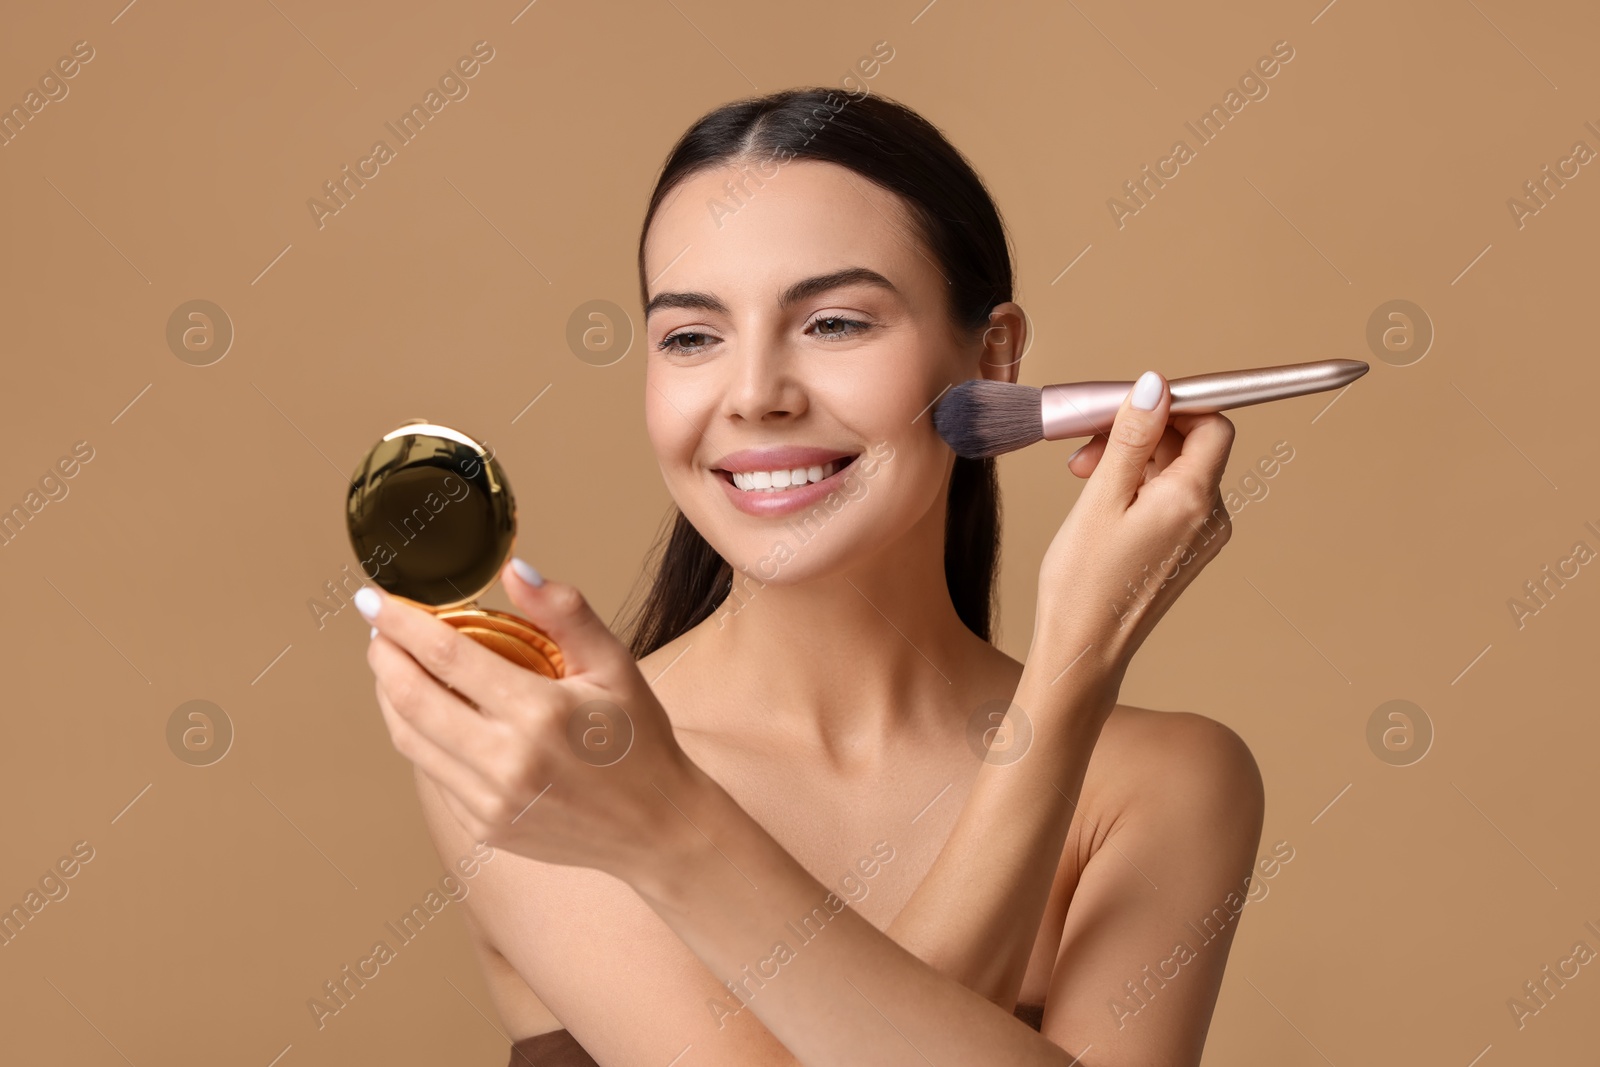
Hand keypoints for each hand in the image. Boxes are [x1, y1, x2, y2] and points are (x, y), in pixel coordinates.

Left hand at [358, 562, 695, 878]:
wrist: (656, 826)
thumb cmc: (638, 739)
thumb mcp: (615, 665)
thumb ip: (564, 612)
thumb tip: (513, 569)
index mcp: (540, 712)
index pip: (447, 655)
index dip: (401, 623)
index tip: (373, 600)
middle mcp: (508, 761)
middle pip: (412, 698)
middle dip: (382, 657)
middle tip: (377, 629)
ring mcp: (492, 801)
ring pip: (411, 739)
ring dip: (391, 696)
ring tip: (393, 666)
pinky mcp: (485, 827)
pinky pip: (434, 772)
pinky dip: (421, 736)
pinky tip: (431, 713)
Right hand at [1036, 370, 1235, 685]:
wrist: (1084, 651)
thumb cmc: (1084, 585)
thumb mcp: (1100, 498)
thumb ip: (1132, 438)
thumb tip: (1155, 386)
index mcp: (1193, 499)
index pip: (1211, 424)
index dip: (1173, 406)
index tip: (1127, 407)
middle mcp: (1210, 517)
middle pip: (1191, 445)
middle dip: (1141, 433)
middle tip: (1087, 447)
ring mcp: (1201, 536)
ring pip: (1177, 471)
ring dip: (1134, 461)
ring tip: (1085, 477)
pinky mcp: (1186, 551)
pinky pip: (1171, 499)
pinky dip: (1139, 488)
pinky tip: (1102, 501)